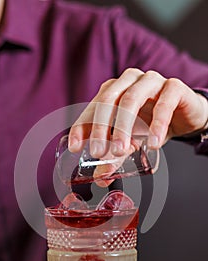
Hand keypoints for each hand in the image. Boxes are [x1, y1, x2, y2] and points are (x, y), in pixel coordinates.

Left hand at [68, 68, 207, 157]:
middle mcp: (128, 81)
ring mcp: (151, 81)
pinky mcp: (174, 87)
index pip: (92, 107)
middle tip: (98, 152)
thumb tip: (101, 177)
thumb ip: (116, 156)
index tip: (75, 148)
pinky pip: (164, 104)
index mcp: (113, 90)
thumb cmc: (152, 122)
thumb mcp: (131, 140)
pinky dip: (157, 125)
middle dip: (100, 128)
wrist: (185, 114)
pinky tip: (153, 143)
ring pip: (131, 99)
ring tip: (121, 151)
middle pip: (108, 101)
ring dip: (123, 127)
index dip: (81, 127)